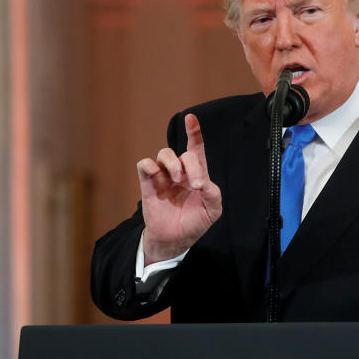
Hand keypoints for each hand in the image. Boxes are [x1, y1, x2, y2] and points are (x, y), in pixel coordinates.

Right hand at [137, 114, 221, 262]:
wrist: (175, 239)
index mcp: (197, 174)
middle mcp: (180, 171)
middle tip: (195, 185)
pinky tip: (156, 174)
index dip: (194, 132)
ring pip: (164, 153)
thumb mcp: (212, 211)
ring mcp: (164, 176)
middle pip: (184, 154)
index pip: (195, 148)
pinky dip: (149, 165)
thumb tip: (204, 182)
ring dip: (172, 162)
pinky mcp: (148, 184)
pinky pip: (144, 165)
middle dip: (192, 166)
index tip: (190, 118)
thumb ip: (213, 195)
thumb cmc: (195, 222)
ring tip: (177, 179)